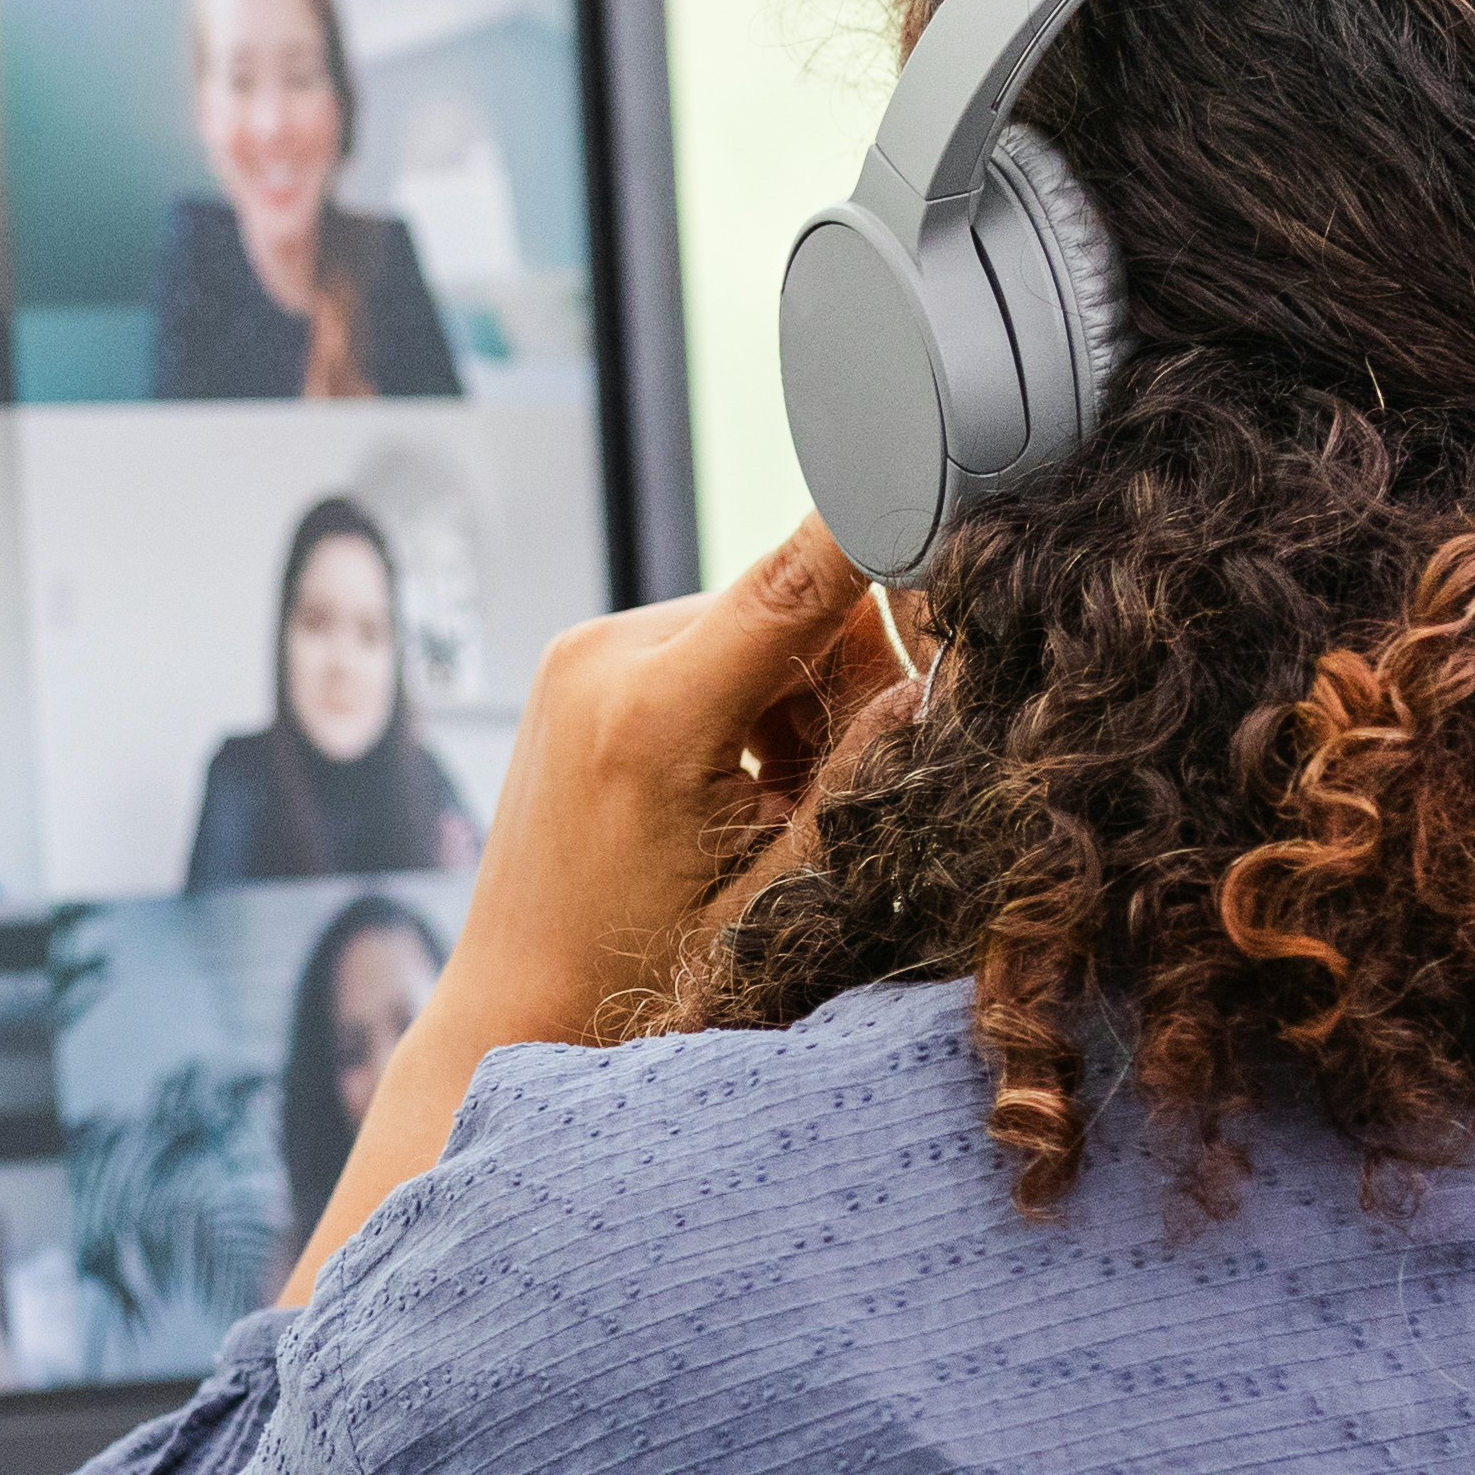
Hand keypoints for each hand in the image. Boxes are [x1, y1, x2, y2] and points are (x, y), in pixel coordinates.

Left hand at [286, 520, 911, 1299]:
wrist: (520, 1004)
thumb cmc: (643, 975)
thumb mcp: (777, 896)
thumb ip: (862, 786)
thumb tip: (936, 684)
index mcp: (652, 716)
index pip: (801, 579)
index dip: (887, 523)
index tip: (955, 470)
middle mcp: (606, 657)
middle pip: (798, 611)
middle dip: (844, 690)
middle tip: (827, 797)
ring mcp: (586, 653)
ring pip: (760, 629)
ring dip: (796, 704)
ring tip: (766, 811)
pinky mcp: (584, 663)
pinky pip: (710, 645)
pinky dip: (747, 704)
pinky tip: (729, 790)